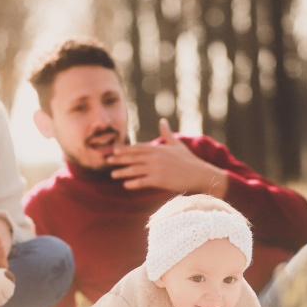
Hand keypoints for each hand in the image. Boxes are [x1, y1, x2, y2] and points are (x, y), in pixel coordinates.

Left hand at [107, 119, 228, 195]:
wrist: (199, 174)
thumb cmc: (188, 160)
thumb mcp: (176, 144)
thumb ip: (167, 133)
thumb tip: (162, 121)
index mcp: (158, 148)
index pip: (137, 148)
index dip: (124, 149)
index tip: (113, 150)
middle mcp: (155, 157)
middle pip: (133, 158)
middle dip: (119, 159)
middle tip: (107, 161)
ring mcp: (156, 169)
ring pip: (135, 170)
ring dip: (122, 172)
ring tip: (113, 174)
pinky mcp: (159, 180)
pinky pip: (142, 182)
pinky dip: (133, 183)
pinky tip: (126, 185)